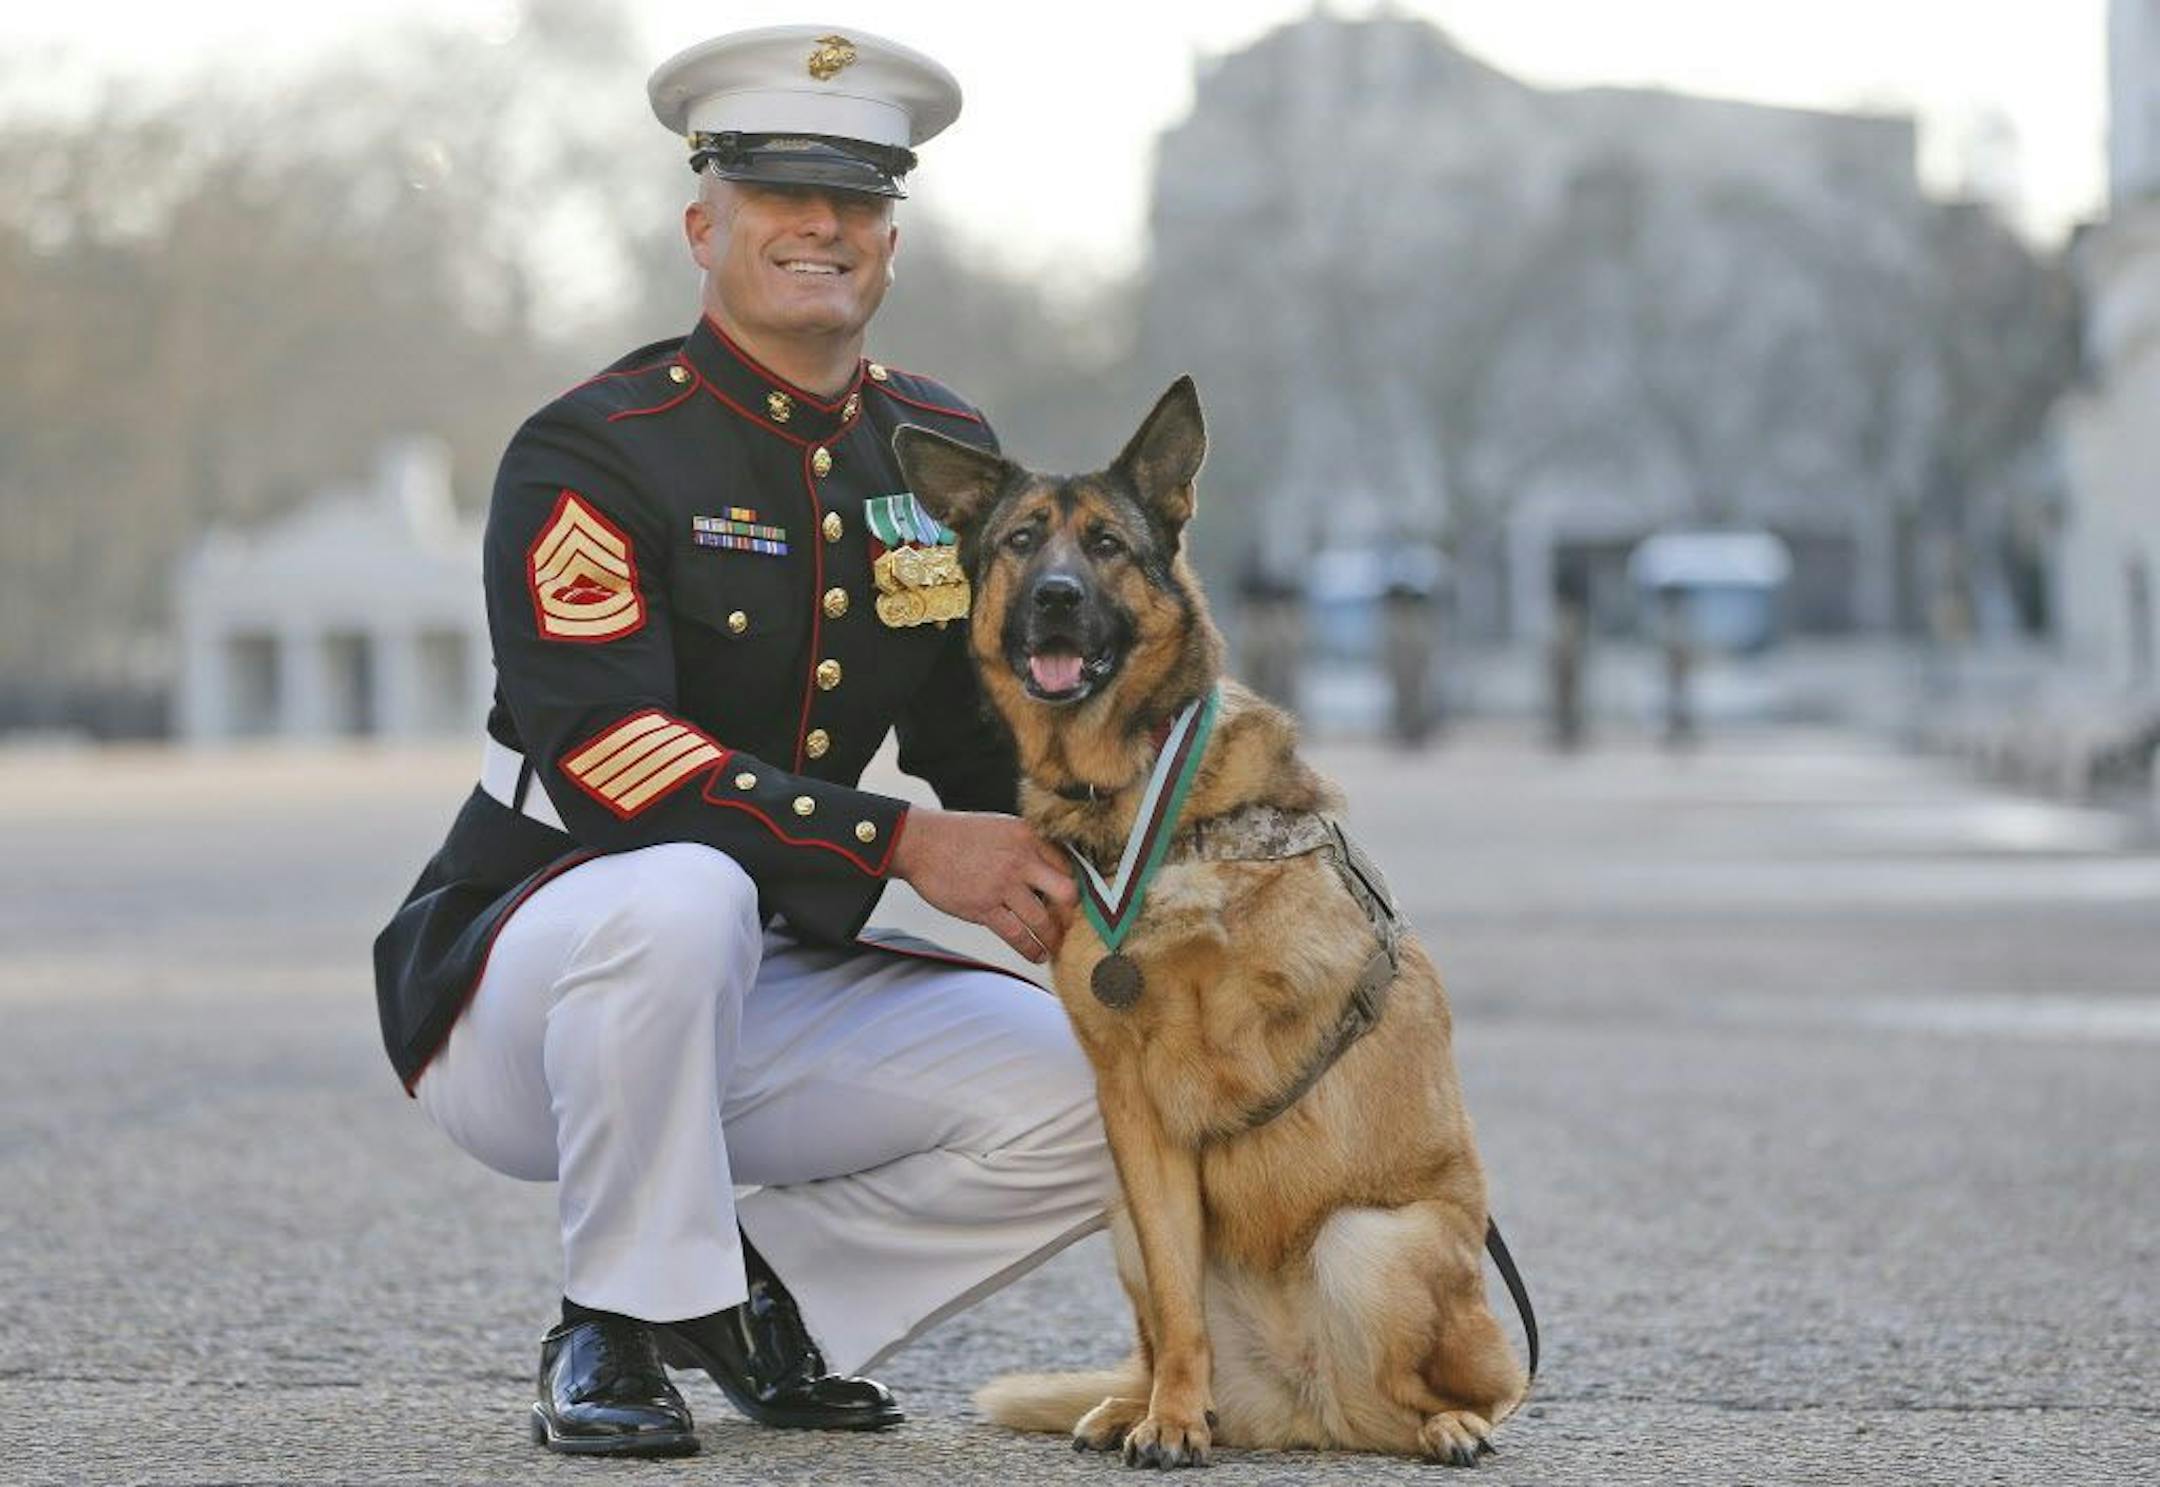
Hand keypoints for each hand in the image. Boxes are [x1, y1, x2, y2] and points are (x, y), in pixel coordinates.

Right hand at [892, 809, 1076, 962]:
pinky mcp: (984, 908)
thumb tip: (1048, 870)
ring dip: (1053, 939)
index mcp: (1028, 836)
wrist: (921, 843)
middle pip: (1066, 893)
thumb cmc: (958, 835)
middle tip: (1071, 926)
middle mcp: (1020, 860)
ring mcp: (1002, 886)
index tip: (1074, 902)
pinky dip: (1030, 949)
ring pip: (1042, 920)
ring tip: (1054, 948)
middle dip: (1071, 914)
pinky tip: (1036, 955)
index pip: (1067, 865)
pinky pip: (1016, 935)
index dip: (1074, 886)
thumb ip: (1026, 846)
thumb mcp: (1001, 827)